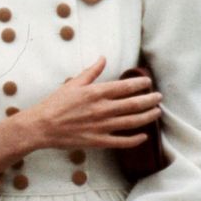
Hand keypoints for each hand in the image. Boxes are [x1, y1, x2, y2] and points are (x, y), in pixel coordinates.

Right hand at [29, 57, 162, 150]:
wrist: (42, 126)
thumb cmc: (55, 103)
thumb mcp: (73, 84)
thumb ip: (91, 72)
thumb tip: (103, 59)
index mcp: (96, 93)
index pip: (125, 87)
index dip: (140, 85)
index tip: (148, 83)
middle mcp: (102, 109)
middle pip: (133, 104)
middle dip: (150, 100)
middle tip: (159, 97)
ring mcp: (102, 126)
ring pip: (132, 122)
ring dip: (147, 117)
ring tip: (157, 113)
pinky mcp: (99, 141)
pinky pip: (121, 141)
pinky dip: (135, 140)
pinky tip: (143, 136)